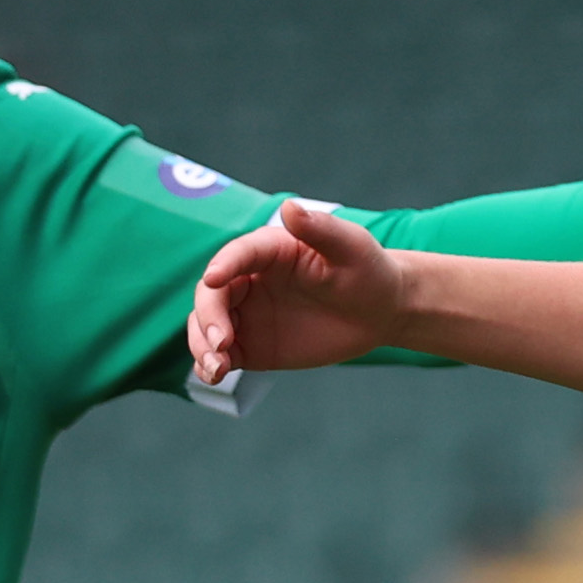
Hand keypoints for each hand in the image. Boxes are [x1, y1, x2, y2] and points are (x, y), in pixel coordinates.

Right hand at [188, 200, 416, 382]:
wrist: (380, 310)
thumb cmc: (367, 270)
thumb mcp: (351, 247)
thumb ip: (321, 228)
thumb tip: (290, 206)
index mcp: (268, 250)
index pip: (237, 255)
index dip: (223, 265)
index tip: (214, 279)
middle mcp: (249, 279)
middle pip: (210, 294)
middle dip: (208, 317)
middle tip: (222, 342)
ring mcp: (247, 314)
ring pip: (205, 326)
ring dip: (201, 345)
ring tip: (218, 368)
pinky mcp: (250, 345)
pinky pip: (220, 355)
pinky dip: (209, 365)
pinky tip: (214, 375)